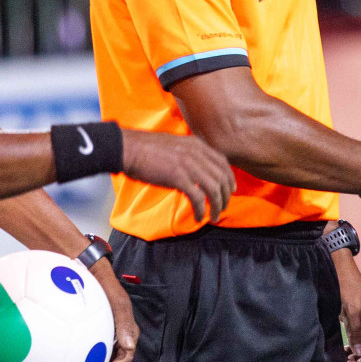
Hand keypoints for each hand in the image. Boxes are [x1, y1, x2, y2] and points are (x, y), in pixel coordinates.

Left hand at [87, 258, 137, 361]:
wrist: (82, 266)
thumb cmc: (101, 282)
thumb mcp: (116, 299)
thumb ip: (123, 320)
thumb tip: (129, 347)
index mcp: (125, 326)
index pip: (126, 353)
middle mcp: (114, 331)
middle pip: (114, 360)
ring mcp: (101, 331)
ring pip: (101, 357)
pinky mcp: (89, 330)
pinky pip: (89, 349)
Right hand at [121, 130, 235, 222]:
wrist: (129, 148)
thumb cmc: (146, 148)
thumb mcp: (175, 144)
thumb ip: (188, 153)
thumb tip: (195, 167)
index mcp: (197, 145)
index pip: (222, 162)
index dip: (229, 177)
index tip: (230, 190)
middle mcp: (197, 154)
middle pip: (222, 177)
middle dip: (225, 195)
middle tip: (223, 207)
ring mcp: (189, 165)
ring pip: (213, 189)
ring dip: (216, 205)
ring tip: (214, 216)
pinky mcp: (178, 177)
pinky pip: (197, 197)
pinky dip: (201, 209)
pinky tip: (198, 216)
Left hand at [332, 247, 360, 361]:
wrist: (340, 272)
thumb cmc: (347, 287)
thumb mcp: (351, 310)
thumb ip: (356, 332)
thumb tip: (360, 354)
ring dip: (358, 356)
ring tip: (344, 361)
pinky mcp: (359, 323)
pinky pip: (359, 341)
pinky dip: (353, 349)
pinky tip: (344, 353)